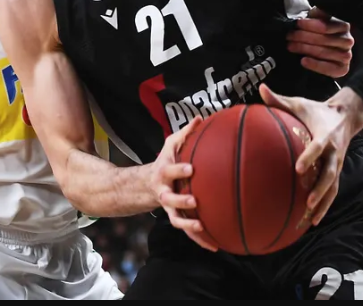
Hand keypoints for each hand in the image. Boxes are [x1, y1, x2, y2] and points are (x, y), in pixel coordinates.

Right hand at [150, 117, 217, 251]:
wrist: (147, 184)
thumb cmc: (166, 160)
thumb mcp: (171, 144)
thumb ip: (186, 133)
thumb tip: (200, 117)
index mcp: (164, 172)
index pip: (170, 171)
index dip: (178, 170)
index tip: (191, 168)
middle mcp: (164, 192)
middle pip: (169, 198)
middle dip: (180, 200)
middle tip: (194, 201)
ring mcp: (170, 208)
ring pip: (176, 219)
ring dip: (188, 225)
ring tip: (201, 227)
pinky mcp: (178, 218)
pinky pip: (188, 231)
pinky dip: (200, 239)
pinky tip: (216, 245)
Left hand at [259, 84, 354, 226]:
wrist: (346, 116)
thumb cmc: (315, 110)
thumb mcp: (300, 103)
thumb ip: (279, 99)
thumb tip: (259, 88)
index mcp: (325, 135)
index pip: (318, 148)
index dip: (309, 158)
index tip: (298, 169)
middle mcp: (334, 153)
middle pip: (330, 174)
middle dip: (320, 189)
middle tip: (307, 201)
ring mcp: (337, 164)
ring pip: (333, 187)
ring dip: (324, 203)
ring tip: (311, 218)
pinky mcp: (337, 172)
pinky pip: (332, 191)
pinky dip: (324, 206)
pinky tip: (311, 220)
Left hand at [287, 7, 352, 78]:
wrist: (326, 53)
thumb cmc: (319, 34)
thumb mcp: (318, 20)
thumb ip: (317, 15)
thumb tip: (313, 11)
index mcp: (343, 26)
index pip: (325, 26)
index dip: (309, 24)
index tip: (297, 23)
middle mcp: (347, 41)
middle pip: (323, 39)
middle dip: (303, 37)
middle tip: (289, 36)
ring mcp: (346, 56)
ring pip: (323, 52)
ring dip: (304, 49)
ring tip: (291, 46)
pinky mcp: (342, 69)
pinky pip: (328, 68)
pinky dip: (315, 64)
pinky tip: (303, 60)